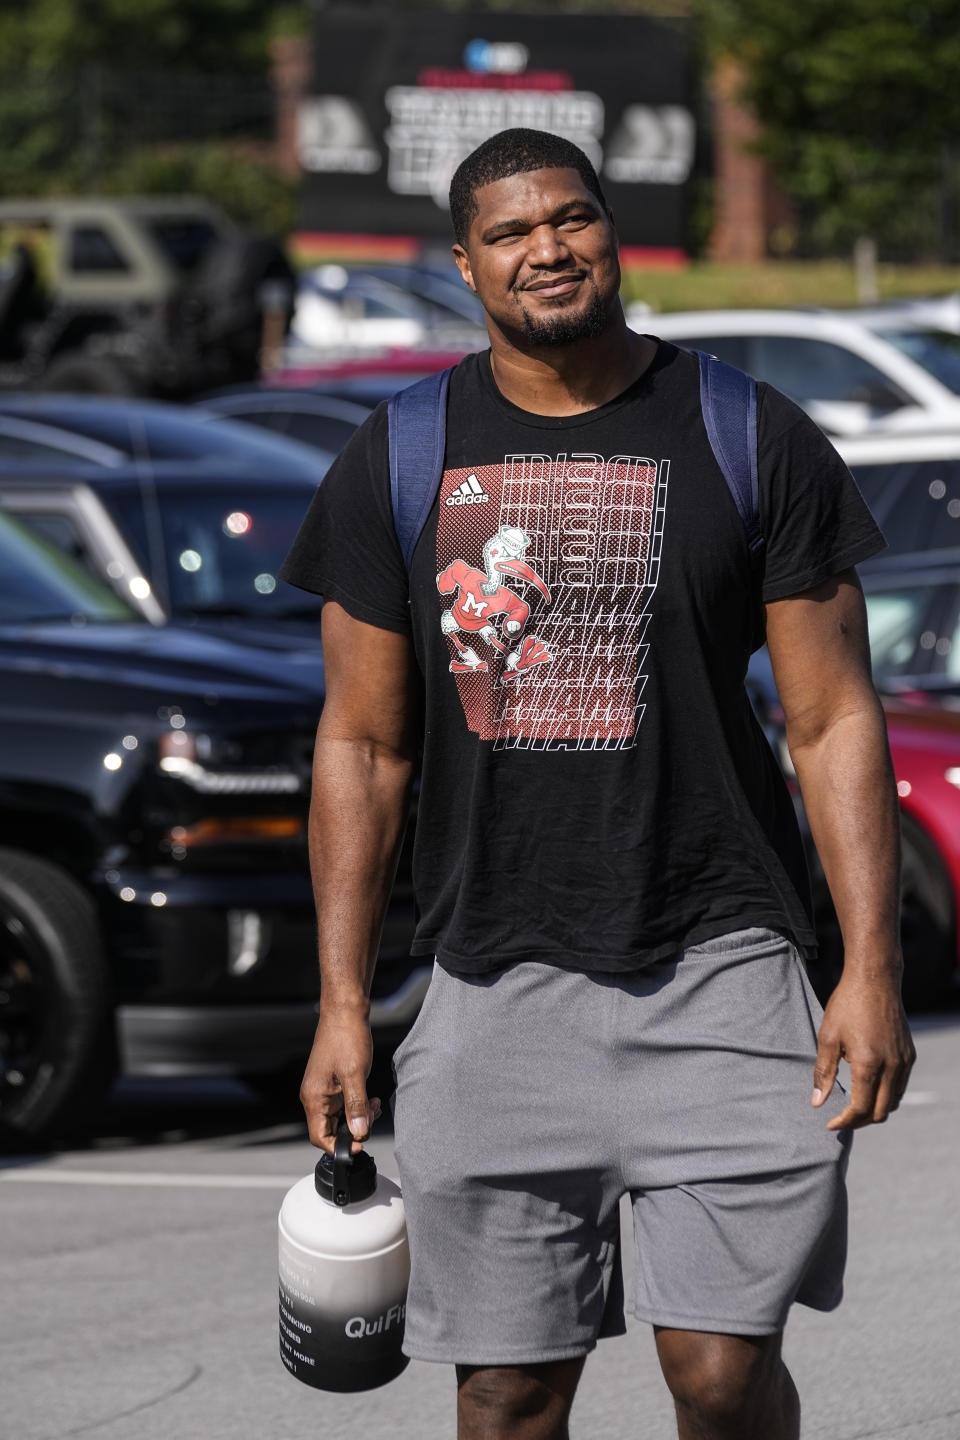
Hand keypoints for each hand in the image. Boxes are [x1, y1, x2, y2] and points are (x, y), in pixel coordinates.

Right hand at [299, 1006, 381, 1154]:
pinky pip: (345, 1104)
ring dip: (359, 1117)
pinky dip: (358, 1105)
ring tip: (374, 1106)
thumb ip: (356, 1107)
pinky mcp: (333, 1083)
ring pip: (340, 1118)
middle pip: (331, 1130)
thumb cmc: (345, 1037)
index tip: (361, 1143)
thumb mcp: (355, 1075)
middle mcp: (315, 1096)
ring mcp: (324, 1089)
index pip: (320, 1138)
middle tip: (372, 1117)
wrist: (345, 1011)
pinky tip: (371, 1098)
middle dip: (354, 1129)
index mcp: (313, 1097)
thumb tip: (360, 1133)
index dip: (340, 1146)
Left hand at [812, 971, 915, 1129]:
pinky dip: (886, 1094)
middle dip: (860, 1121)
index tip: (830, 1124)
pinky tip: (869, 1085)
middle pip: (881, 1112)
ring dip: (876, 1109)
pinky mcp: (910, 1054)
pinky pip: (901, 1085)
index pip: (861, 1109)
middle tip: (841, 1118)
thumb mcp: (827, 1037)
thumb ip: (823, 1073)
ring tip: (854, 1104)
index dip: (845, 1121)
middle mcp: (892, 1066)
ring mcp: (904, 1061)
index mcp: (868, 1064)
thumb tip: (817, 1102)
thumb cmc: (846, 1005)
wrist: (874, 979)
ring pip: (894, 1101)